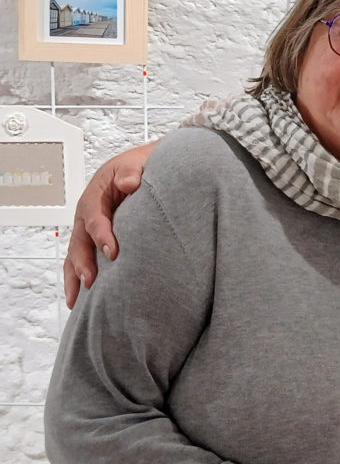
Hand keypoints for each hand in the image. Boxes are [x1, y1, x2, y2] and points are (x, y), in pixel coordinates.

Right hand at [63, 142, 155, 308]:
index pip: (95, 218)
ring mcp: (88, 229)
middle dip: (83, 262)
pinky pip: (84, 258)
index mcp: (94, 197)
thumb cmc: (136, 167)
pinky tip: (82, 297)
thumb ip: (131, 171)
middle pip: (80, 241)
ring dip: (76, 276)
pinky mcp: (95, 239)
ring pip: (76, 254)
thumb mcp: (134, 163)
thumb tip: (129, 182)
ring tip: (77, 300)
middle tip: (90, 281)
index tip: (113, 252)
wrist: (140, 169)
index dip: (102, 235)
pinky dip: (80, 276)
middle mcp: (87, 215)